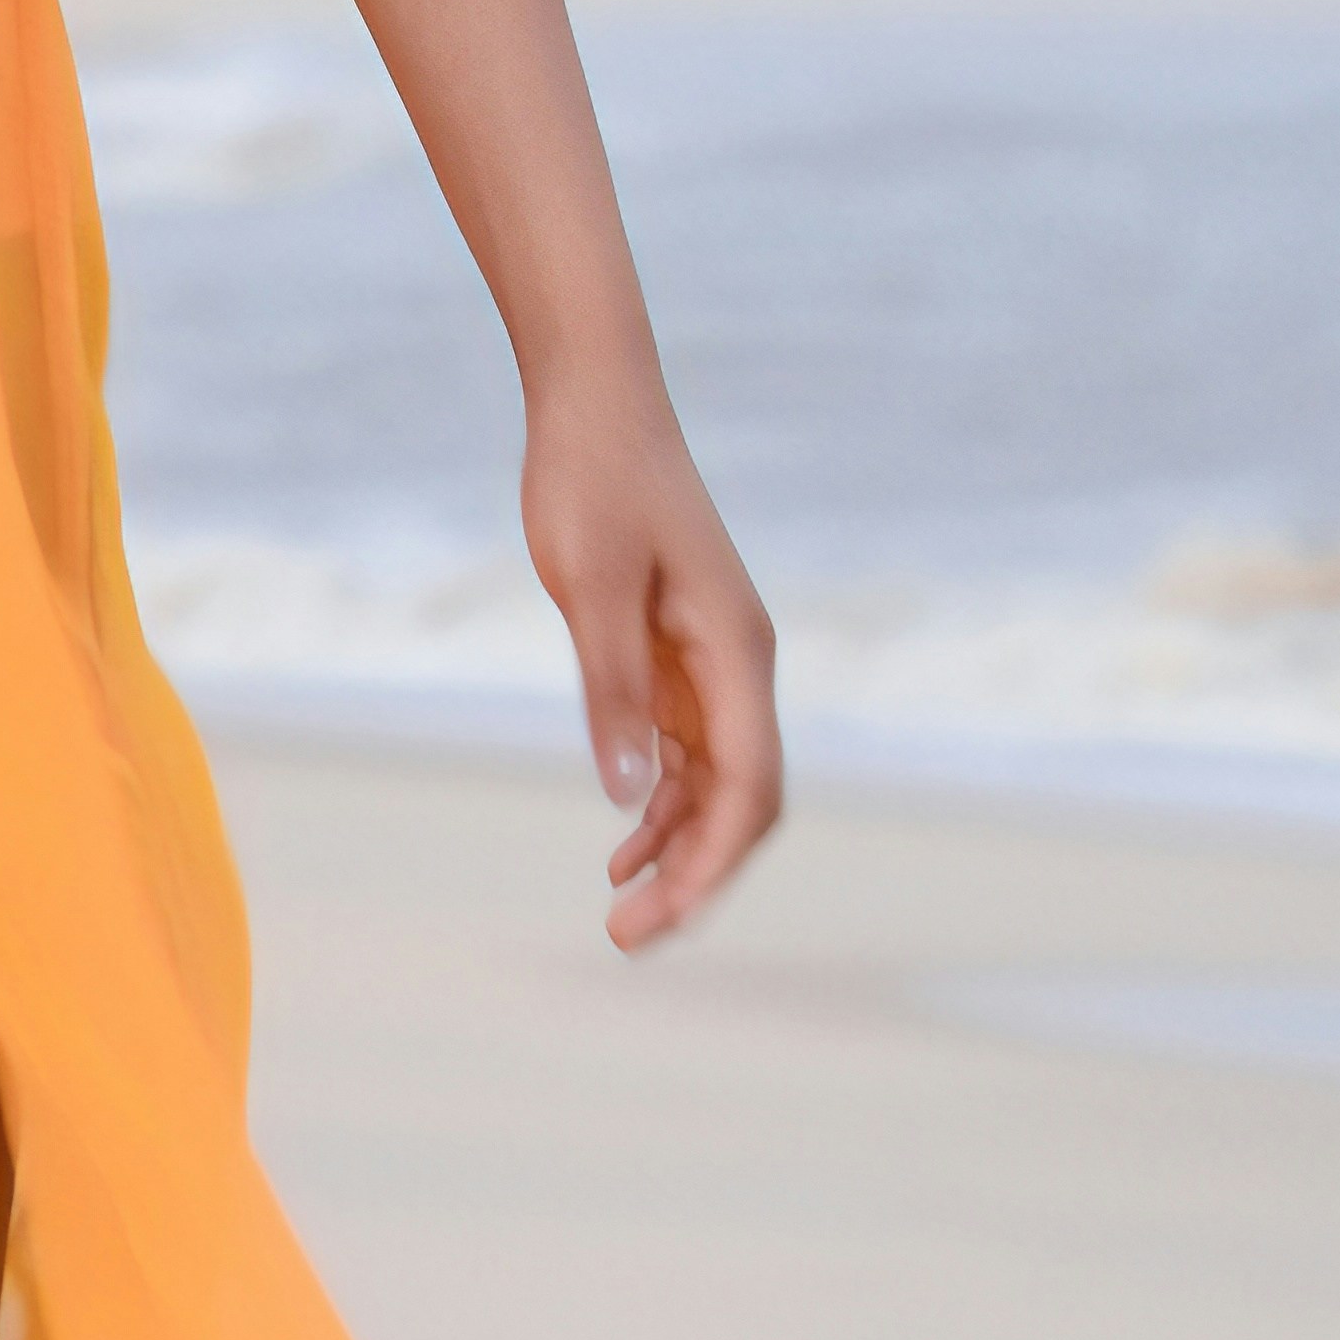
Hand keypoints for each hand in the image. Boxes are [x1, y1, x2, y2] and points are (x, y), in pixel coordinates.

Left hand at [522, 383, 784, 947]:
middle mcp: (741, 665)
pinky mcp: (681, 652)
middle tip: (626, 938)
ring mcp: (715, 661)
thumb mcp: (590, 587)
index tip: (664, 920)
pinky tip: (622, 843)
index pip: (749, 787)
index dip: (713, 864)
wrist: (596, 401)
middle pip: (744, 801)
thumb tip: (624, 796)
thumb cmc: (593, 480)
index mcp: (736, 651)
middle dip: (697, 876)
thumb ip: (611, 691)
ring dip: (678, 850)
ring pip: (717, 784)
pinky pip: (687, 751)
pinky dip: (661, 802)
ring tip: (621, 911)